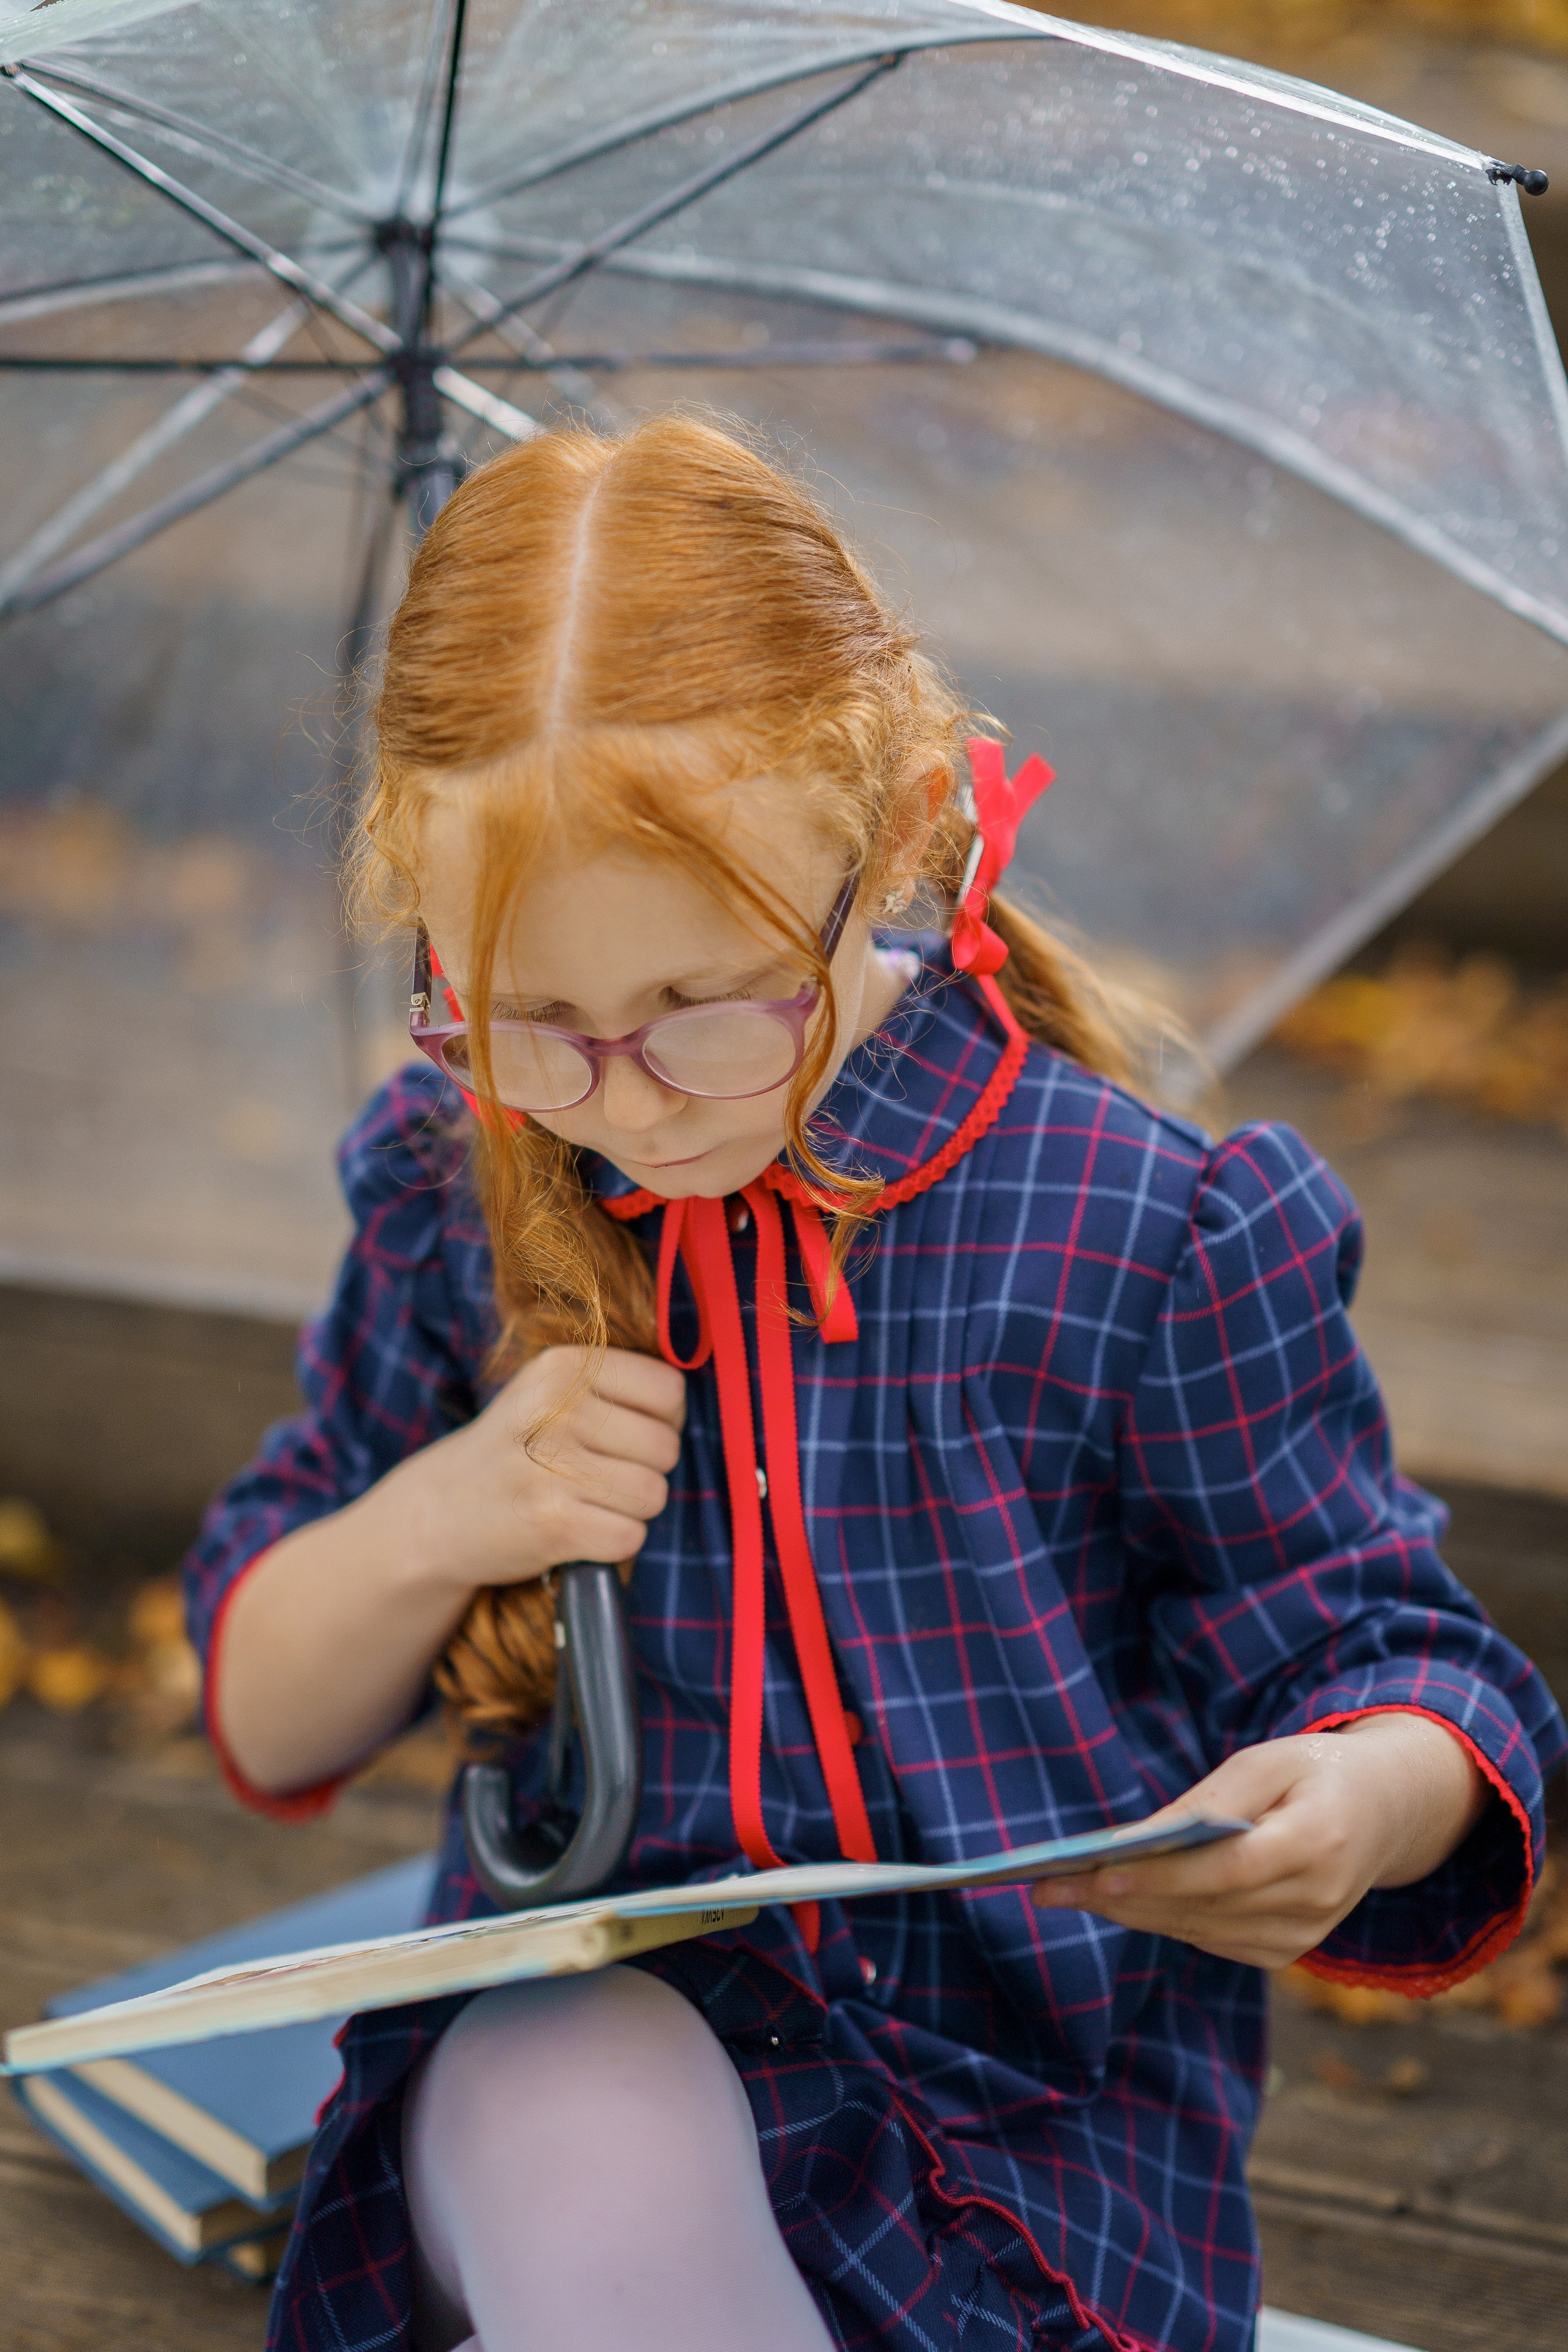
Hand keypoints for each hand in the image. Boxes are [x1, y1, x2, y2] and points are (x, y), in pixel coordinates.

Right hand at [375, 1345, 686, 1594]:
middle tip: (599, 1475)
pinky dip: (613, 1543)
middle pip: (666, 1447)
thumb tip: (689, 1400)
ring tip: (587, 1501)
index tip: (626, 1434)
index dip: (662, 1421)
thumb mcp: (551, 1392)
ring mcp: (552, 1467)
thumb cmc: (516, 1450)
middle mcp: (557, 1409)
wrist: (438, 1512)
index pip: (669, 1391)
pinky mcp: (552, 1523)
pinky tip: (579, 1530)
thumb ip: (615, 1385)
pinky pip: (630, 1536)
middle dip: (645, 1469)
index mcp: (564, 1366)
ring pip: (654, 1494)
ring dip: (630, 1509)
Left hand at [1032, 1713, 1489, 1969]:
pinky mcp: (1291, 1951)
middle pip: (1204, 1907)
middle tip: (1050, 1885)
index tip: (1099, 1871)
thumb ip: (1207, 1802)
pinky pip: (1215, 1940)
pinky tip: (1123, 1901)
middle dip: (1122, 1897)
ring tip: (1067, 1891)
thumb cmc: (1312, 1771)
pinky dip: (1167, 1919)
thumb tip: (1135, 1841)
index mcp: (1321, 1841)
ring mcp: (1307, 1935)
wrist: (1384, 1811)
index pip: (1229, 1870)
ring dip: (1132, 1913)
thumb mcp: (1266, 1761)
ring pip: (1201, 1930)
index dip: (1162, 1876)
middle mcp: (1317, 1900)